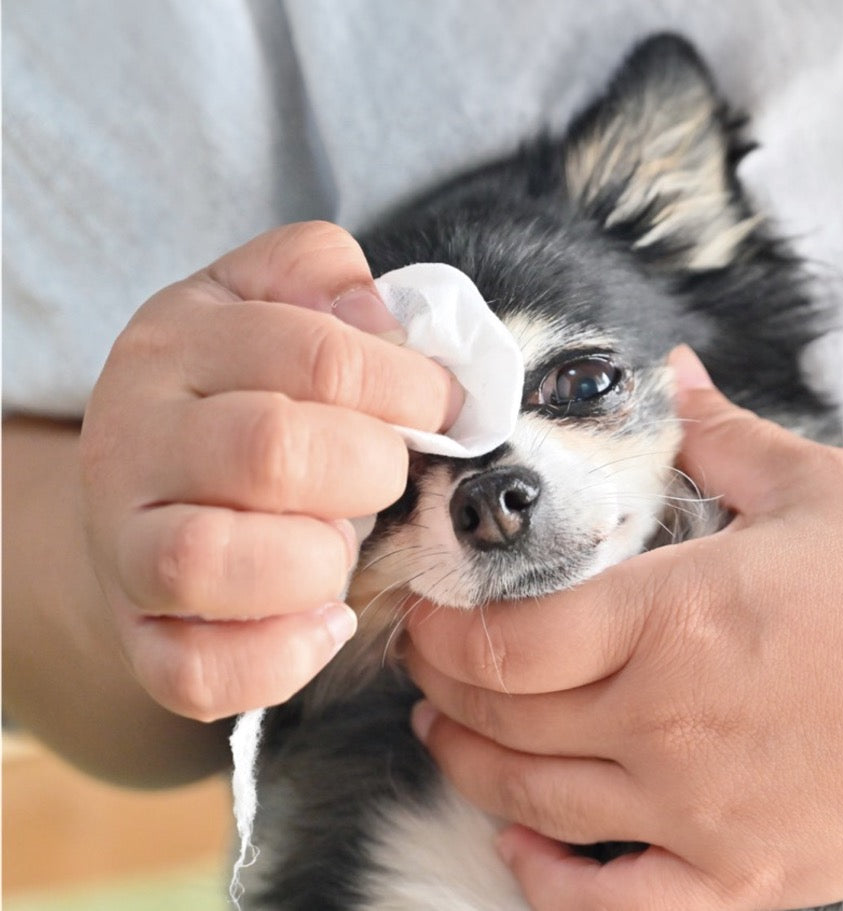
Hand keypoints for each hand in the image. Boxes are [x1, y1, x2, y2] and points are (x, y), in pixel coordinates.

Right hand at [81, 221, 462, 721]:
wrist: (146, 493)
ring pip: (206, 561)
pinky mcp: (142, 638)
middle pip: (271, 451)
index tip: (443, 409)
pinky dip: (278, 657)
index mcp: (177, 345)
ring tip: (343, 548)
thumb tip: (375, 311)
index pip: (318, 354)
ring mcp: (126, 546)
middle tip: (387, 477)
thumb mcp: (268, 302)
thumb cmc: (240, 392)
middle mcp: (133, 441)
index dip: (410, 386)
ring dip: (314, 560)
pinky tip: (326, 620)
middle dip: (369, 469)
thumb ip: (321, 275)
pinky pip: (198, 671)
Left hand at [404, 348, 842, 910]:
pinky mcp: (738, 877)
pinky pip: (607, 901)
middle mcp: (668, 723)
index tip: (428, 605)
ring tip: (453, 729)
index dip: (439, 625)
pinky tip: (522, 844)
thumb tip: (672, 374)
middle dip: (443, 685)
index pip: (503, 640)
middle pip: (499, 719)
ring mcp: (698, 813)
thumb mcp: (824, 486)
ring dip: (470, 765)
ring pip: (531, 803)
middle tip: (431, 658)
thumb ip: (724, 434)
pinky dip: (544, 877)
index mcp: (678, 616)